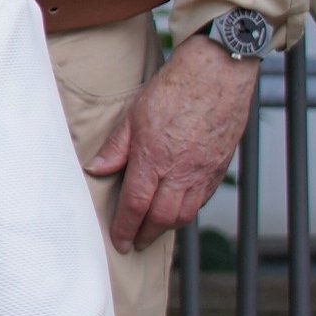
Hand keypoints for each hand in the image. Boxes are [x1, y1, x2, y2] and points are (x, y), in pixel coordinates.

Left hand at [87, 35, 256, 250]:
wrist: (217, 74)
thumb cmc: (174, 88)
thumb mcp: (133, 114)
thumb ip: (115, 147)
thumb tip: (95, 170)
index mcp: (154, 158)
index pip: (135, 204)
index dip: (125, 227)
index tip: (119, 241)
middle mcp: (181, 171)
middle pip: (162, 218)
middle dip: (146, 234)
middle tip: (134, 241)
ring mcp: (203, 172)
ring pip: (186, 214)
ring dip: (167, 227)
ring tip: (153, 229)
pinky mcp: (220, 168)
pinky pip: (203, 200)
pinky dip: (188, 210)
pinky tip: (177, 208)